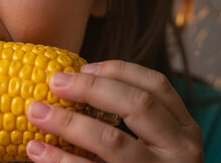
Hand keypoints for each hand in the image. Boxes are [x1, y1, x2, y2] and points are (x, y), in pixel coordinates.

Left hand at [25, 60, 202, 161]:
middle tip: (54, 82)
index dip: (119, 71)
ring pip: (112, 141)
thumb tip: (72, 82)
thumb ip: (129, 117)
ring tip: (36, 113)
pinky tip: (36, 150)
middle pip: (137, 105)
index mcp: (183, 130)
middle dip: (90, 88)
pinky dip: (60, 160)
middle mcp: (179, 151)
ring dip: (69, 122)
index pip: (157, 86)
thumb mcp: (152, 144)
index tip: (83, 67)